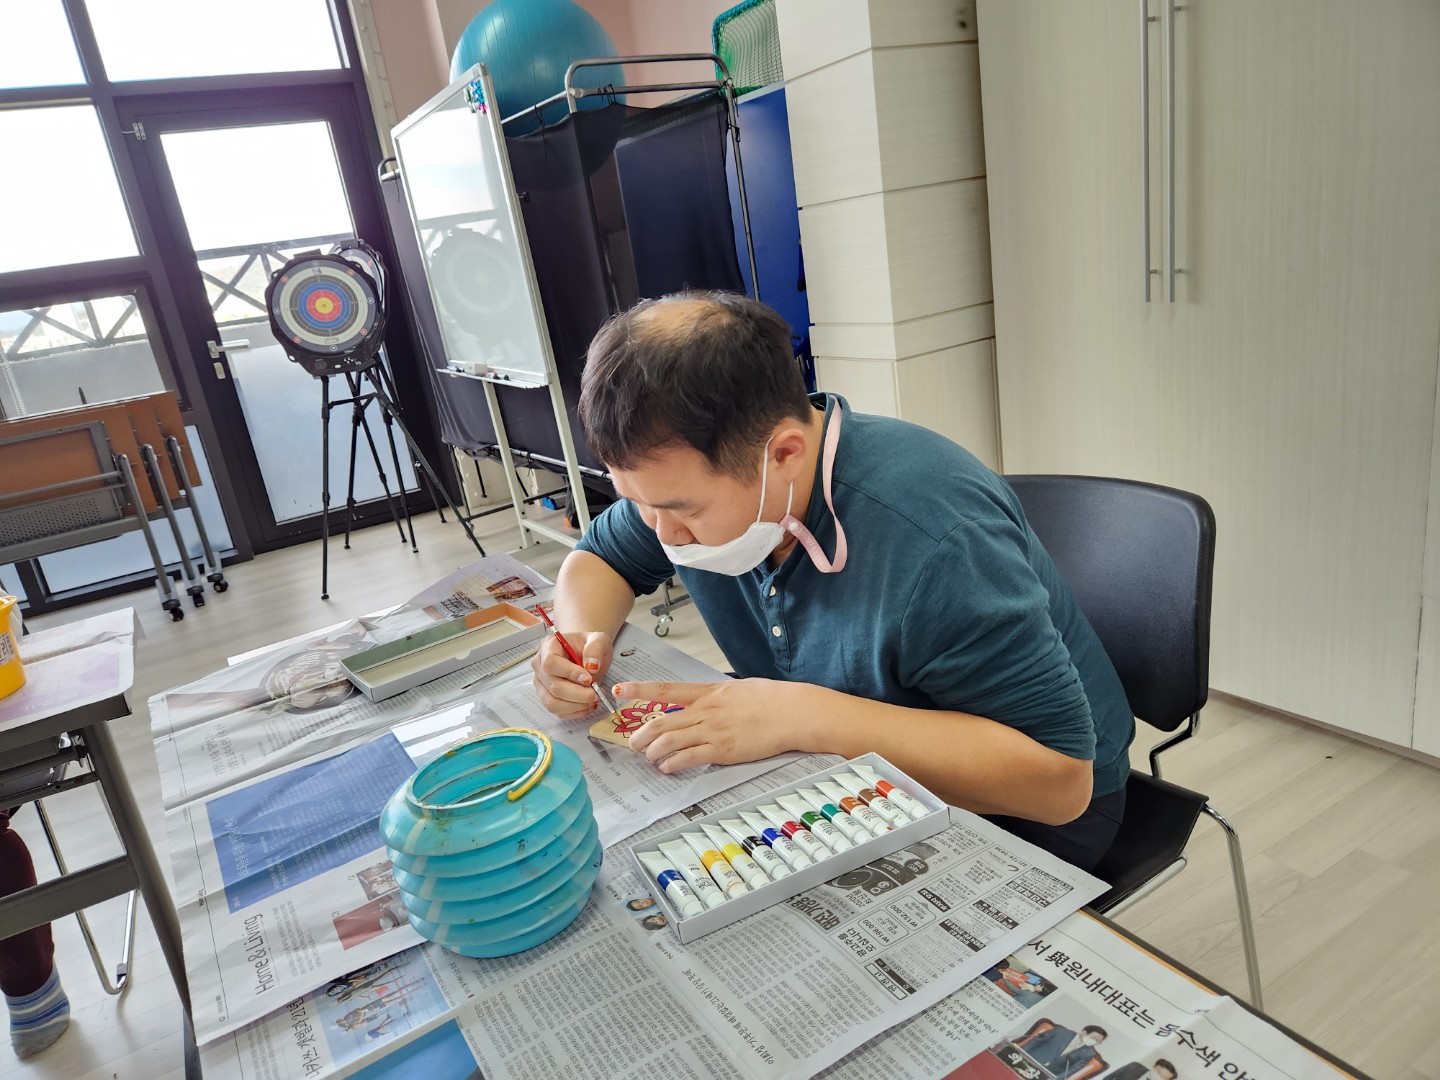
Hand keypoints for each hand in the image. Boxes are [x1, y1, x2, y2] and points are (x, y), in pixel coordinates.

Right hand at [531, 631, 612, 719]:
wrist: (584, 654)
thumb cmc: (589, 646)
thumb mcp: (599, 640)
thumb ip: (596, 648)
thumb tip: (592, 666)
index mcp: (549, 646)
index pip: (551, 663)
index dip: (570, 673)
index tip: (589, 679)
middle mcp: (540, 665)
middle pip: (553, 686)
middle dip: (578, 694)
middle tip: (597, 694)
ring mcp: (541, 683)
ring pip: (553, 703)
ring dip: (576, 706)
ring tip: (594, 700)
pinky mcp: (546, 697)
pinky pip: (557, 711)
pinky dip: (574, 712)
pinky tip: (588, 706)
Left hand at [617, 678, 810, 772]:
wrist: (792, 712)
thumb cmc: (771, 700)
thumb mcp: (738, 689)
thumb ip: (716, 697)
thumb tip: (704, 701)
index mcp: (708, 692)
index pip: (667, 689)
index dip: (640, 690)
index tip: (620, 691)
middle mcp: (705, 710)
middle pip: (661, 721)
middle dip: (640, 735)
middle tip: (631, 743)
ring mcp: (712, 730)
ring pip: (669, 741)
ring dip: (653, 752)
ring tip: (649, 758)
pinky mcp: (722, 750)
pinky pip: (688, 758)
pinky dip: (672, 764)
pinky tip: (667, 767)